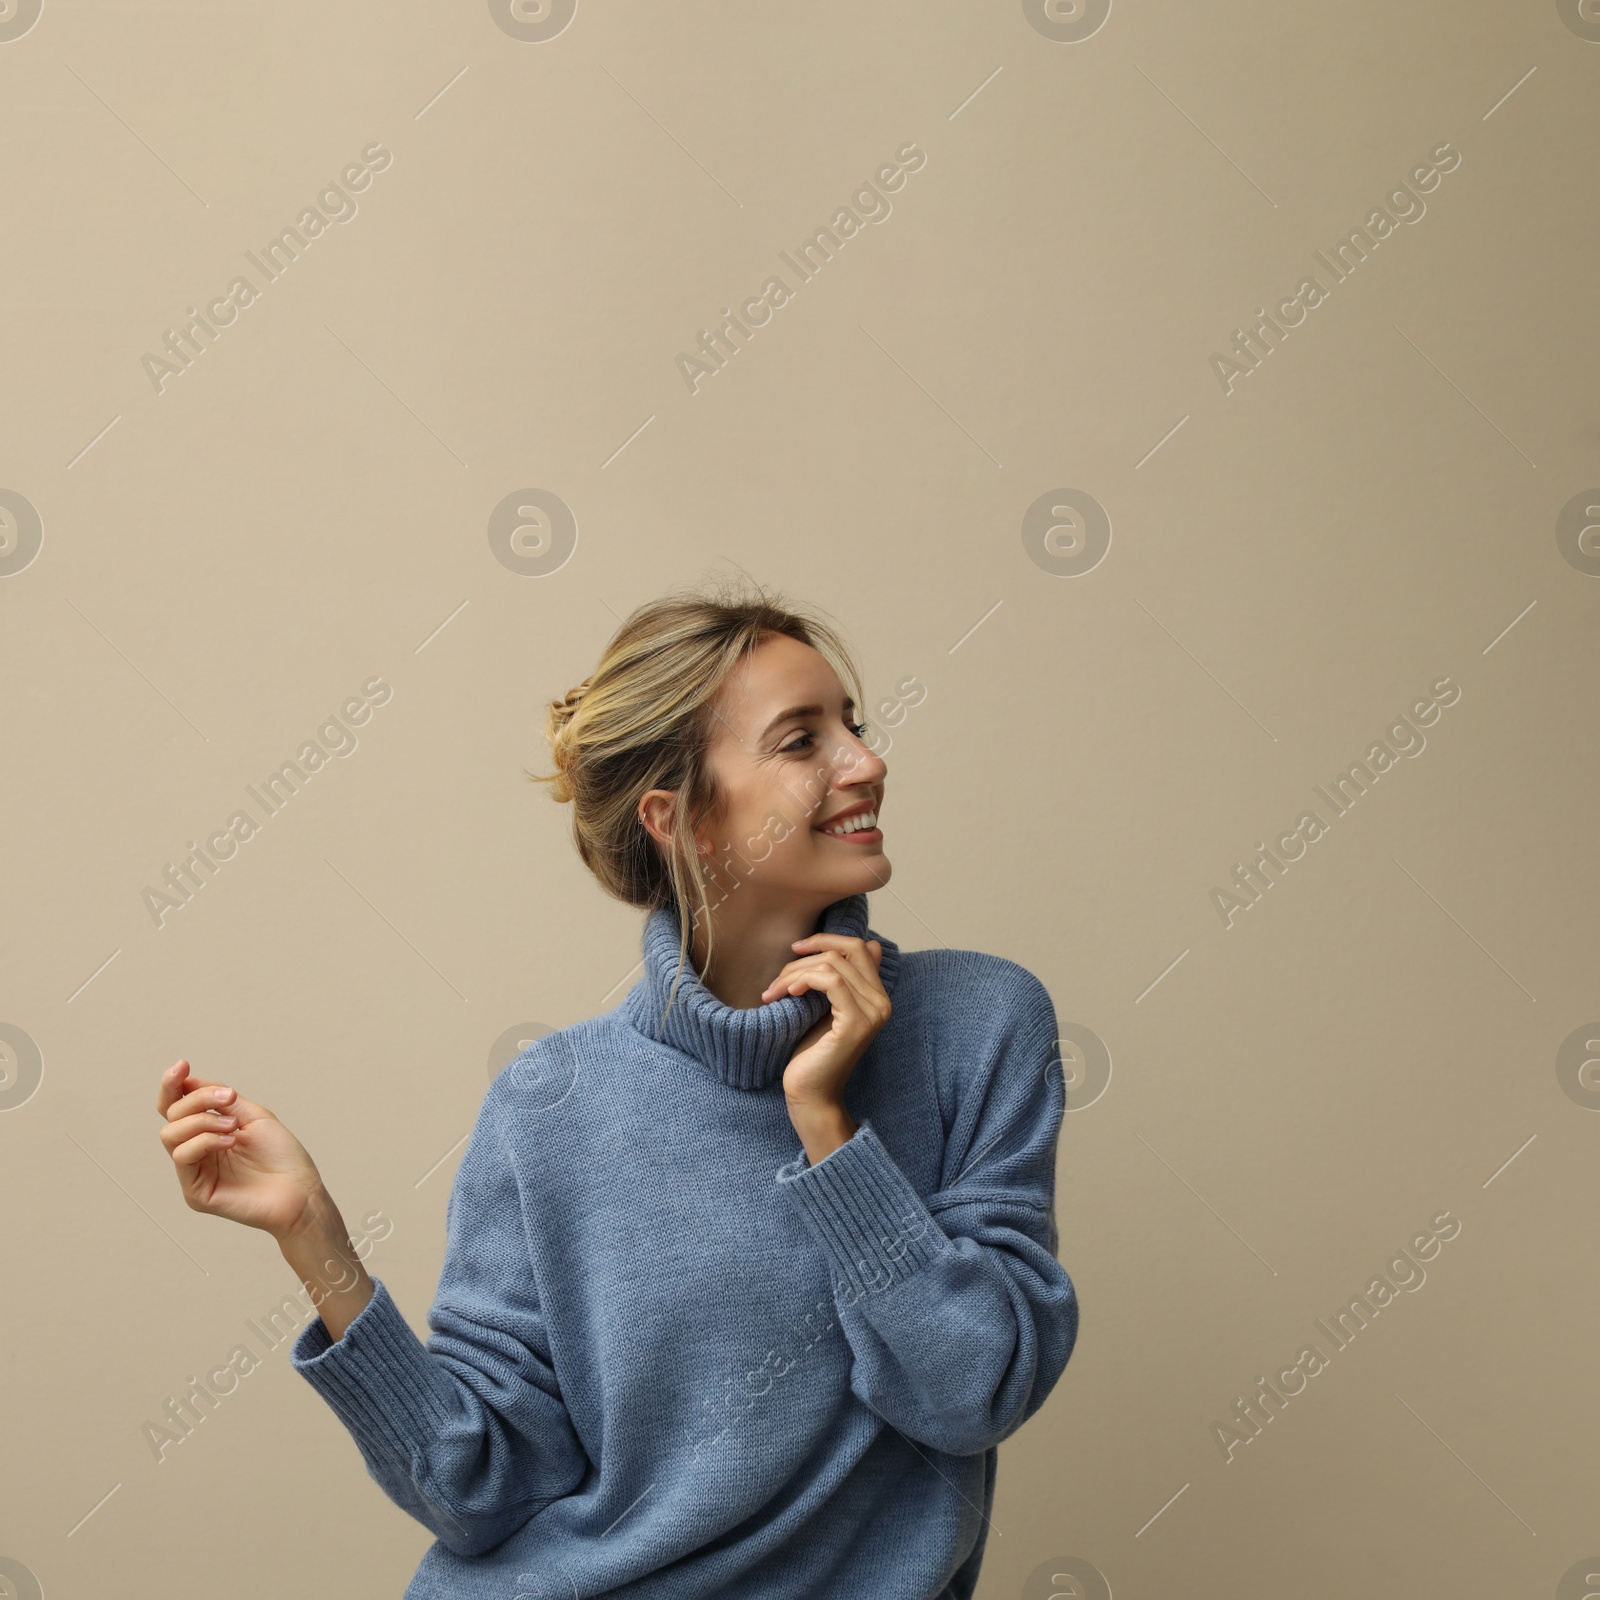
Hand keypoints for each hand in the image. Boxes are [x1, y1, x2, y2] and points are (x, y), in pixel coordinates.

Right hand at [156, 1058, 325, 1239]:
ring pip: (170, 1135)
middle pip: (172, 1116)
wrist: (301, 1190)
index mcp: (209, 1132)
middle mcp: (197, 1151)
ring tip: (234, 1126)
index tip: (182, 1065)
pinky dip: (205, 1141)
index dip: (172, 1085)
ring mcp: (194, 1173)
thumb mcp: (253, 1115)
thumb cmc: (282, 1155)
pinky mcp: (195, 1193)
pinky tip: (230, 1141)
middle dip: (198, 1099)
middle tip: (228, 1098)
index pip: (176, 1107)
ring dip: (202, 1121)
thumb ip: (220, 1100)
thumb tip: (188, 1082)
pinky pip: (183, 1157)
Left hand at [761, 934, 890, 1110]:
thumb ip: (841, 980)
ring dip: (795, 972)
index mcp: (877, 996)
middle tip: (778, 979)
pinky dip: (805, 980)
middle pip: (845, 951)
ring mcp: (872, 1013)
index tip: (795, 949)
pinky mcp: (856, 1023)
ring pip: (832, 965)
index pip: (859, 946)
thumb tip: (871, 944)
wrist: (811, 1095)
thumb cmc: (813, 1054)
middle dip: (805, 957)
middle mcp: (881, 1002)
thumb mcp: (825, 1008)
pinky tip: (787, 994)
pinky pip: (831, 982)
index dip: (826, 939)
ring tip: (775, 992)